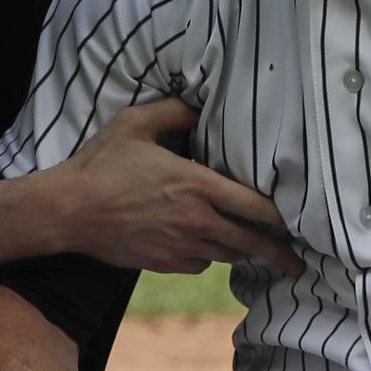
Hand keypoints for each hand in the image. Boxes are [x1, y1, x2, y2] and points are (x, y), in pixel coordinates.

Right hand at [49, 96, 301, 275]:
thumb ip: (175, 111)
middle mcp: (196, 221)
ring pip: (227, 255)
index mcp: (197, 186)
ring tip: (261, 253)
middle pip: (251, 242)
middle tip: (297, 259)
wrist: (68, 211)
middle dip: (278, 252)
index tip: (302, 223)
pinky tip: (208, 247)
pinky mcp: (164, 263)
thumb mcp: (136, 124)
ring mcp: (180, 246)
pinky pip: (200, 265)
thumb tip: (202, 105)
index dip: (284, 217)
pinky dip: (209, 257)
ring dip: (244, 252)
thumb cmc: (101, 165)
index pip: (256, 206)